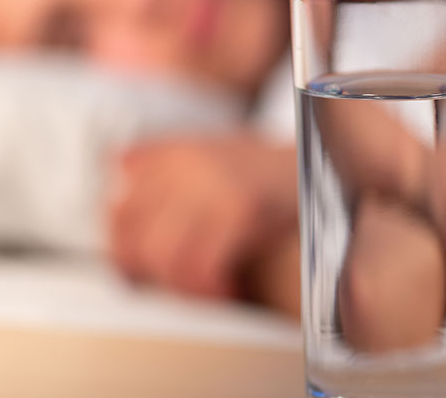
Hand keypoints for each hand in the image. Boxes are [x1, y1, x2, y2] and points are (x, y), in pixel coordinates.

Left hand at [108, 134, 295, 299]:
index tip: (138, 272)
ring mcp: (212, 182)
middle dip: (150, 275)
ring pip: (162, 255)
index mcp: (172, 152)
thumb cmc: (268, 170)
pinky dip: (209, 288)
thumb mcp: (210, 155)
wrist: (329, 158)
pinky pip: (202, 264)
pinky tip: (227, 291)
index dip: (122, 251)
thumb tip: (118, 199)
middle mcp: (185, 163)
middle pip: (133, 237)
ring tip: (205, 293)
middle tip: (177, 288)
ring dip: (181, 288)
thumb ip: (164, 172)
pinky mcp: (240, 206)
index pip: (117, 210)